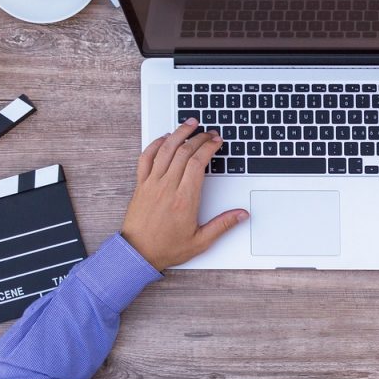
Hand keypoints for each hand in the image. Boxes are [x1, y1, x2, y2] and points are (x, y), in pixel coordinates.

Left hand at [121, 119, 248, 270]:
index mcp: (184, 199)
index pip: (198, 163)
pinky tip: (164, 138)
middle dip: (199, 138)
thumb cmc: (166, 248)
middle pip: (184, 152)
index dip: (209, 147)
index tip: (216, 141)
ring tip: (190, 124)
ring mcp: (152, 184)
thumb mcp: (201, 241)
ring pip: (166, 150)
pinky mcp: (141, 185)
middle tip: (209, 132)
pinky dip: (155, 145)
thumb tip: (241, 215)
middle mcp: (167, 187)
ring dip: (179, 134)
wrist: (137, 254)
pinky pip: (146, 158)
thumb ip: (223, 225)